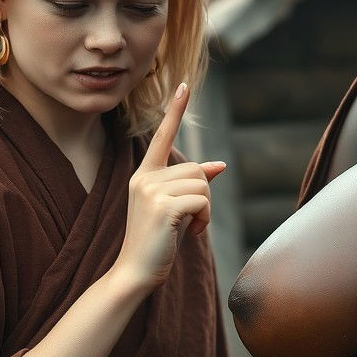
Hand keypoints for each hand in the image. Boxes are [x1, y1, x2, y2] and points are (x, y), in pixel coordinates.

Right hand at [115, 82, 225, 292]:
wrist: (135, 272)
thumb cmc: (158, 241)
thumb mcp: (177, 208)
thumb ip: (195, 184)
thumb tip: (220, 165)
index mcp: (145, 175)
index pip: (163, 136)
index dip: (175, 110)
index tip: (183, 85)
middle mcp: (144, 177)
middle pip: (197, 170)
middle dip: (204, 196)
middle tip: (190, 220)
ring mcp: (151, 190)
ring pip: (203, 185)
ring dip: (207, 210)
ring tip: (189, 227)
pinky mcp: (162, 206)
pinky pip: (203, 200)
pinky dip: (206, 219)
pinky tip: (192, 233)